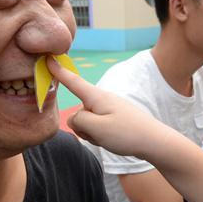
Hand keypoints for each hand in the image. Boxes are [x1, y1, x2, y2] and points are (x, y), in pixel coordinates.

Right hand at [46, 57, 167, 158]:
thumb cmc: (127, 133)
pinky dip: (100, 136)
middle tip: (101, 136)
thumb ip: (78, 121)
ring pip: (87, 123)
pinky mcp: (114, 119)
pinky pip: (97, 128)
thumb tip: (75, 119)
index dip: (59, 72)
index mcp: (97, 97)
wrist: (155, 142)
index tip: (46, 59)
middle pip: (79, 112)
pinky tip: (113, 141)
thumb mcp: (97, 128)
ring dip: (92, 134)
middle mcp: (102, 100)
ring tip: (110, 138)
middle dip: (83, 127)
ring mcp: (109, 110)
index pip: (73, 82)